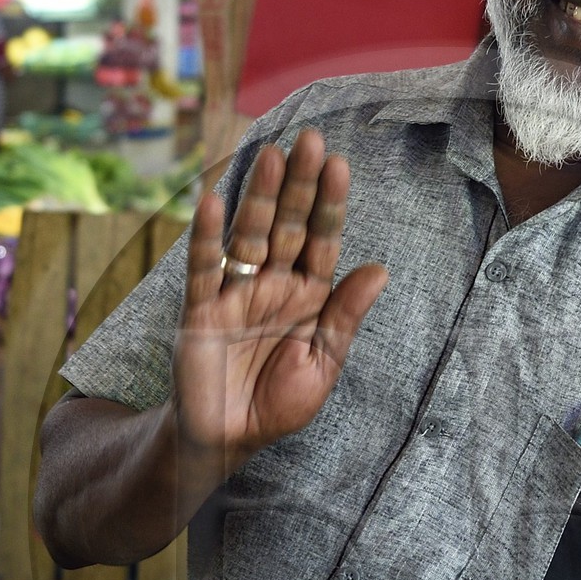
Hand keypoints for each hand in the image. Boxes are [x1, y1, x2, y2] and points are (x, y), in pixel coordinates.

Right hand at [175, 128, 387, 470]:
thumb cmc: (279, 403)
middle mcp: (272, 285)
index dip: (330, 205)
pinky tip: (213, 201)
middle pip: (288, 226)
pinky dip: (206, 237)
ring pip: (249, 236)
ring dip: (260, 197)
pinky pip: (203, 269)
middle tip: (310, 140)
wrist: (229, 439)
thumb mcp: (323, 362)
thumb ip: (345, 315)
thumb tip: (379, 268)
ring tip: (272, 155)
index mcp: (308, 297)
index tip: (340, 165)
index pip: (322, 242)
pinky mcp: (201, 311)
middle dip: (300, 186)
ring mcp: (235, 293)